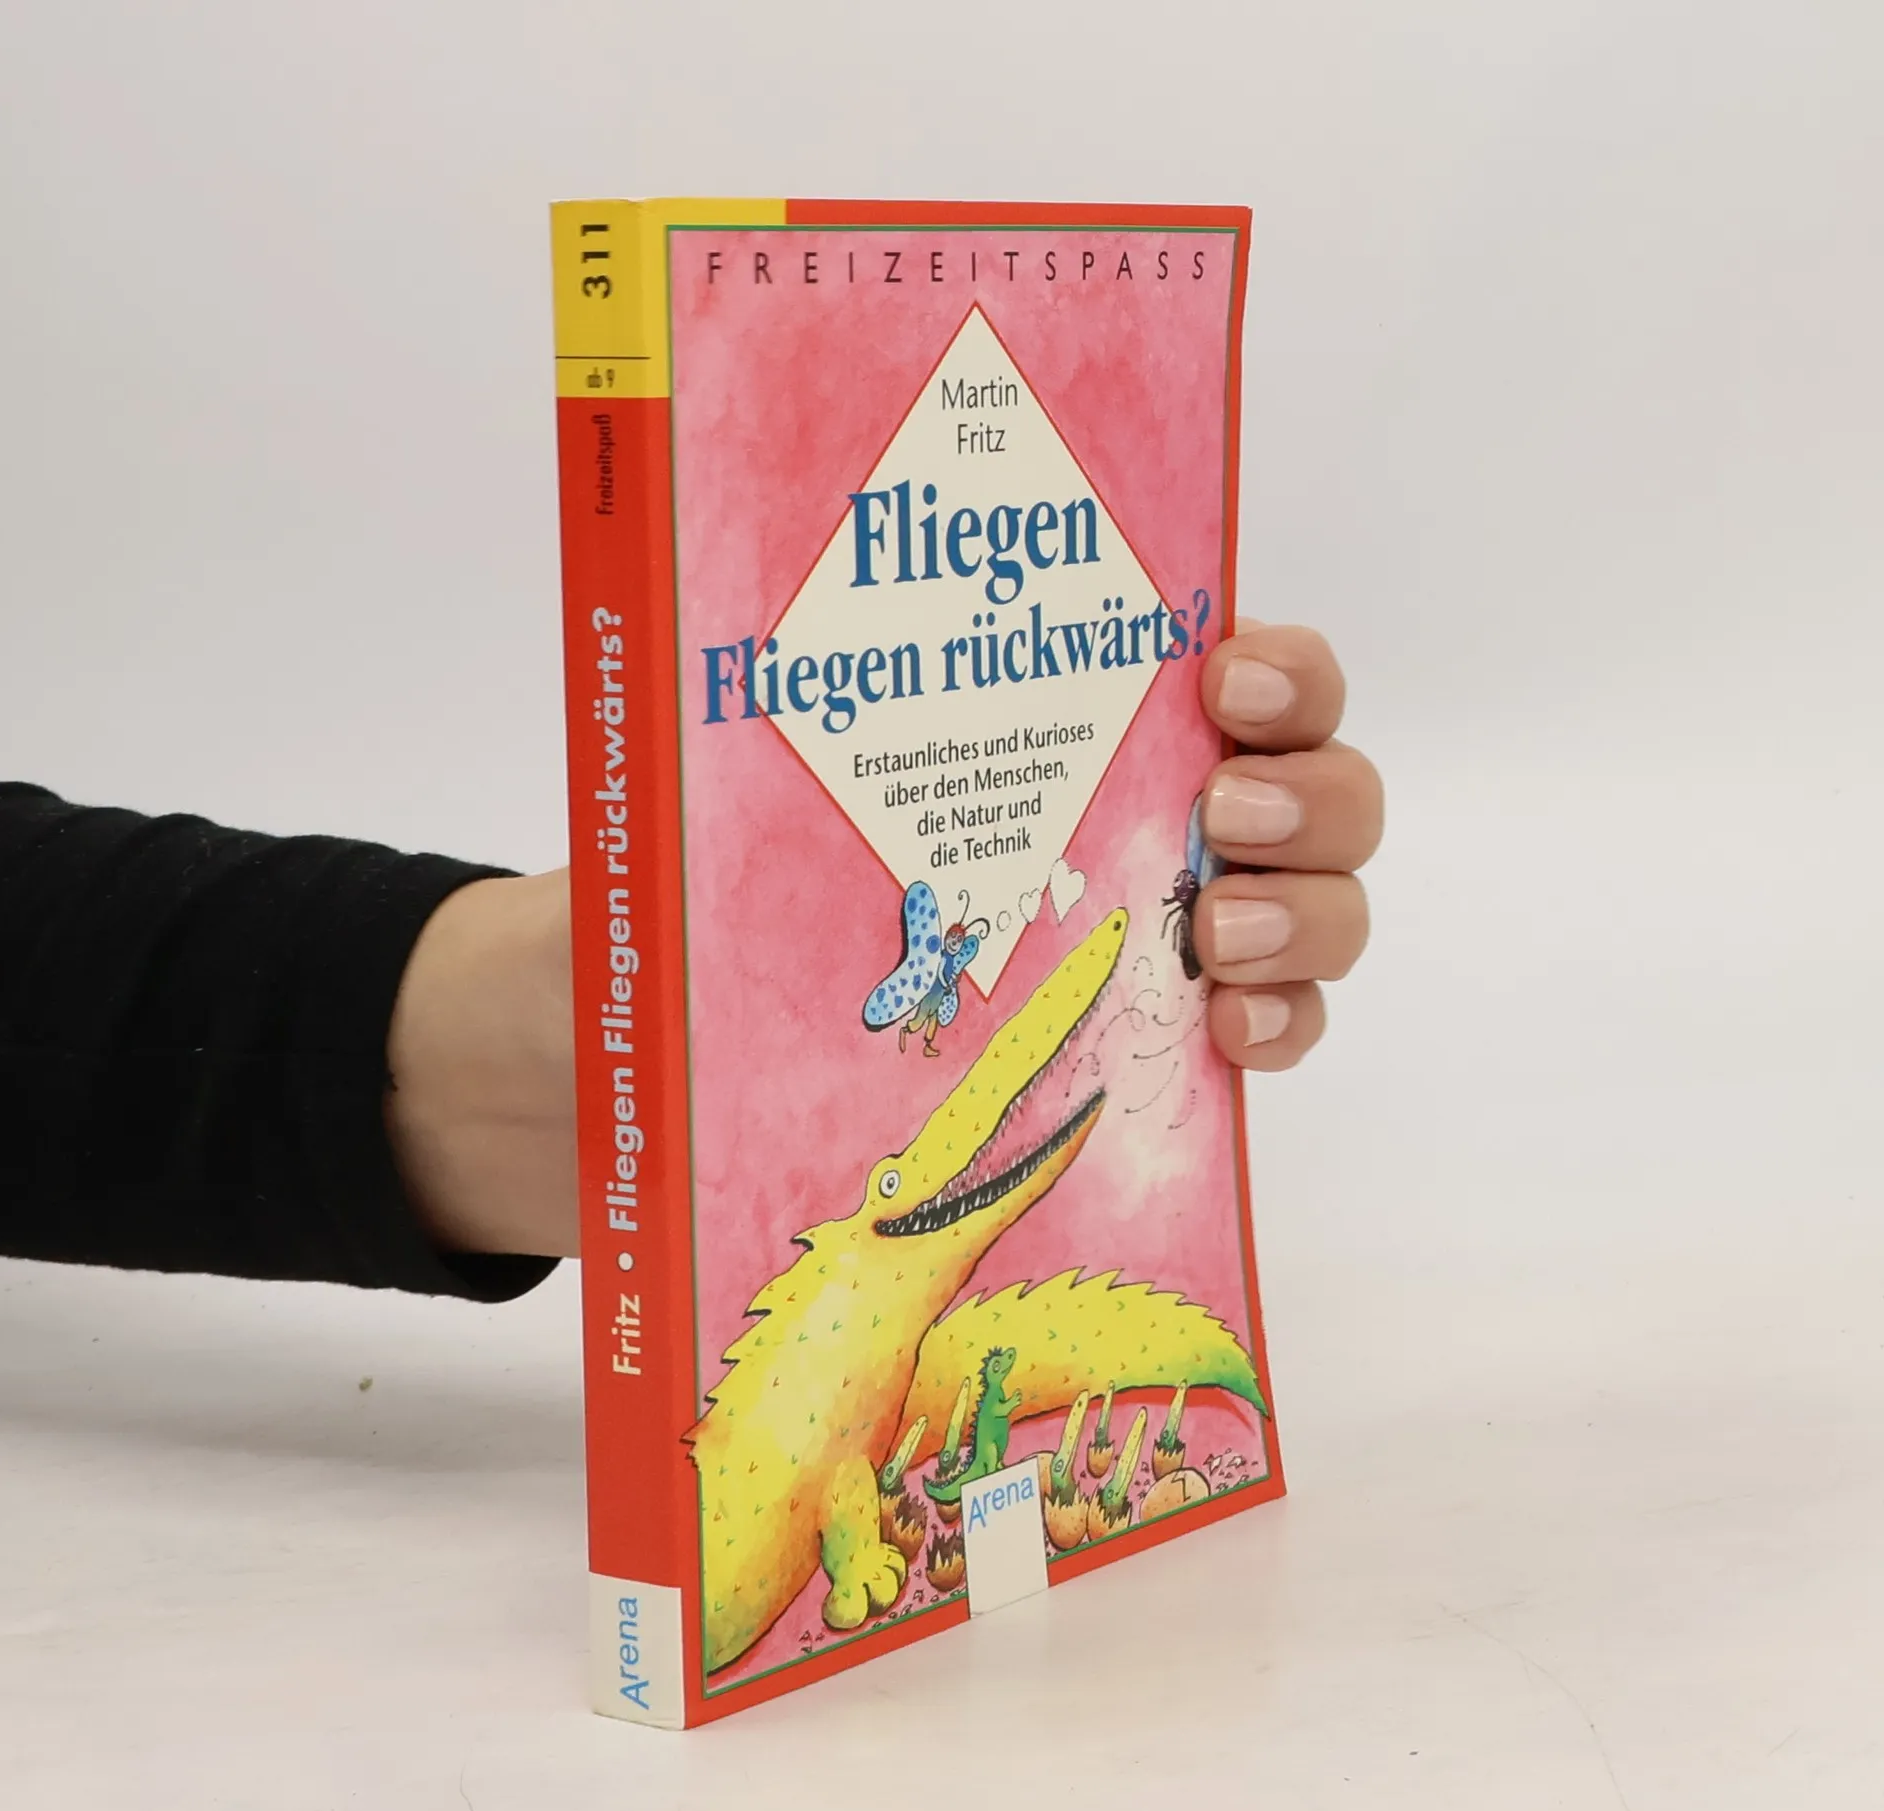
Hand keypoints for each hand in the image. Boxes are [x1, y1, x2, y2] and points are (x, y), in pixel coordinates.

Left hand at [386, 623, 1379, 1257]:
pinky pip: (1275, 1029)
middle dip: (1309, 793)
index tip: (1217, 679)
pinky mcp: (1143, 1055)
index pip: (1226, 665)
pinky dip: (1284, 1026)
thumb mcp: (703, 800)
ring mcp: (1154, 940)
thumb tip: (712, 632)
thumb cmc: (666, 906)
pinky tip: (1228, 1038)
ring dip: (1309, 915)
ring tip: (1216, 941)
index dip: (1275, 665)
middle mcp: (1130, 818)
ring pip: (1319, 906)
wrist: (606, 1063)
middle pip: (1313, 784)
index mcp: (1053, 728)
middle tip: (1222, 822)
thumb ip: (745, 741)